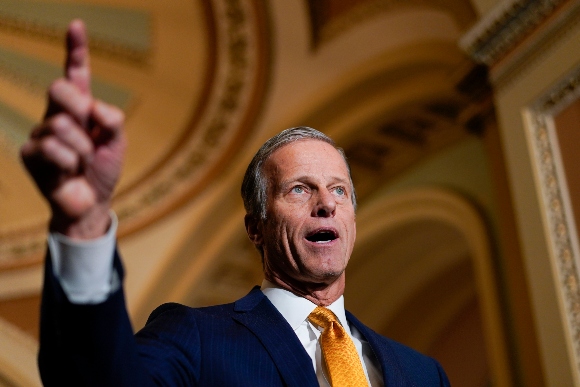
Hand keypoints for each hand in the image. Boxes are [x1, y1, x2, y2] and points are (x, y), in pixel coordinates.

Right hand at [21, 20, 125, 238]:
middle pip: (60, 89)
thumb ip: (112, 120)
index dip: (76, 50)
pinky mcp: (29, 153)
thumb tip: (93, 105)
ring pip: (60, 125)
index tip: (77, 25)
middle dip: (79, 110)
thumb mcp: (117, 144)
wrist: (91, 203)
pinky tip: (67, 172)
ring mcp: (41, 132)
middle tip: (89, 135)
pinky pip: (51, 148)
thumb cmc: (102, 170)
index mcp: (82, 108)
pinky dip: (68, 163)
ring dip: (80, 149)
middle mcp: (58, 114)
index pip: (76, 74)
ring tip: (81, 163)